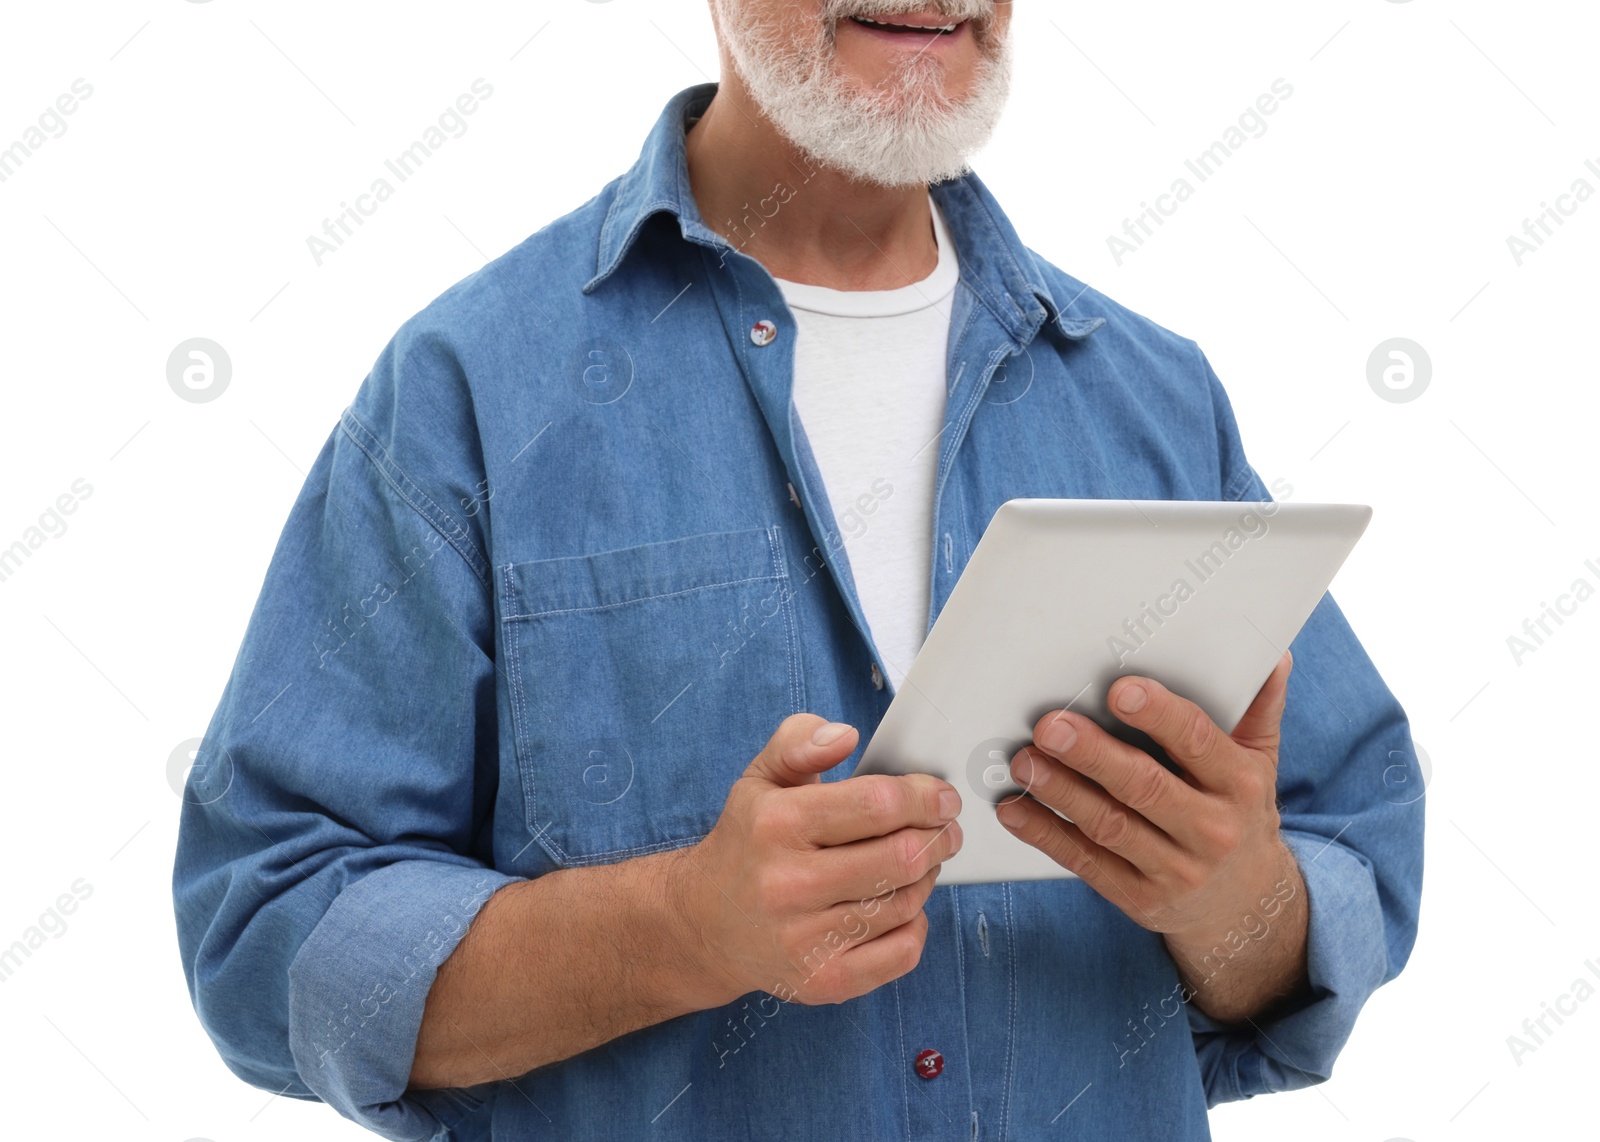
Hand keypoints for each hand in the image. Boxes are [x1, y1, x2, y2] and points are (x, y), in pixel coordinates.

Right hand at [664, 714, 963, 1008]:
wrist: (702, 924)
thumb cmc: (746, 843)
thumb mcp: (760, 779)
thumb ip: (799, 741)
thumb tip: (845, 735)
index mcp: (776, 824)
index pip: (877, 804)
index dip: (924, 797)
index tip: (942, 796)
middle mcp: (788, 884)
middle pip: (901, 857)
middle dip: (939, 837)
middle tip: (946, 829)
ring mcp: (805, 940)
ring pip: (906, 902)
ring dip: (926, 877)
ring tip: (917, 862)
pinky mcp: (822, 981)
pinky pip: (902, 951)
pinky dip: (916, 923)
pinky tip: (900, 905)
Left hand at [996, 652, 1306, 1020]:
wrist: (1246, 906)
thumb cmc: (1240, 812)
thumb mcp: (1259, 762)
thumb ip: (1258, 708)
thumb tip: (1273, 654)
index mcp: (1240, 784)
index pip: (1198, 742)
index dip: (1159, 714)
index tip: (1120, 689)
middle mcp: (1211, 830)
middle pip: (1144, 786)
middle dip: (1093, 755)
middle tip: (1050, 726)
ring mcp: (1175, 870)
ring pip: (1109, 826)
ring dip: (1061, 792)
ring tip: (1024, 761)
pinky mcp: (1140, 899)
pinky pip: (1087, 863)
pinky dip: (1046, 835)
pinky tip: (1016, 810)